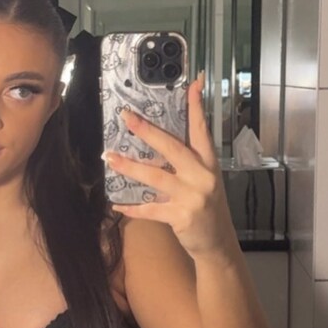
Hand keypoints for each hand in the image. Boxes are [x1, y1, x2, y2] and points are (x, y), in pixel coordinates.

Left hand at [102, 73, 234, 257]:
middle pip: (172, 148)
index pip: (202, 130)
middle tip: (127, 117)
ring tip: (109, 157)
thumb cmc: (207, 208)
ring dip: (129, 166)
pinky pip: (150, 209)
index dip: (196, 107)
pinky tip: (117, 204)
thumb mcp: (204, 181)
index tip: (193, 84)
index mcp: (209, 164)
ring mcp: (192, 196)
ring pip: (155, 176)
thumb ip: (186, 164)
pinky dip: (132, 207)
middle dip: (147, 131)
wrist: (217, 243)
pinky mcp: (180, 216)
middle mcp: (202, 176)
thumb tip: (157, 144)